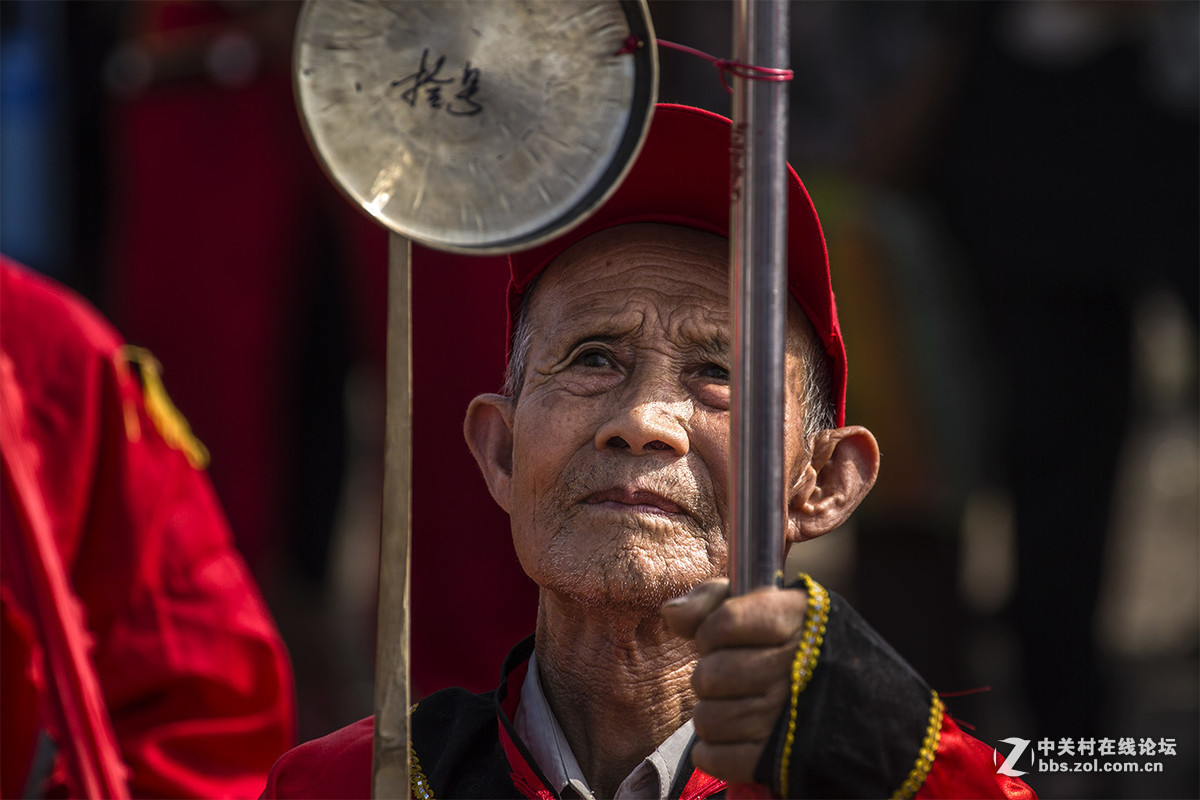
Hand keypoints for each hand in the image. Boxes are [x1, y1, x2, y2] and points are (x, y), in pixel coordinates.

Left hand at [661, 578, 808, 783]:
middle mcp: (795, 669)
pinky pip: (713, 757)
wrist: (858, 708)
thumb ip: (712, 600)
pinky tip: (736, 736)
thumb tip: (671, 615)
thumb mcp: (764, 605)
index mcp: (796, 620)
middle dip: (710, 677)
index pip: (724, 623)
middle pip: (708, 676)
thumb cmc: (795, 647)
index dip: (710, 632)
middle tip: (734, 677)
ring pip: (706, 719)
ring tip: (739, 706)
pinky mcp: (778, 760)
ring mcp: (787, 718)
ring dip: (714, 714)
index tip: (721, 638)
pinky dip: (715, 751)